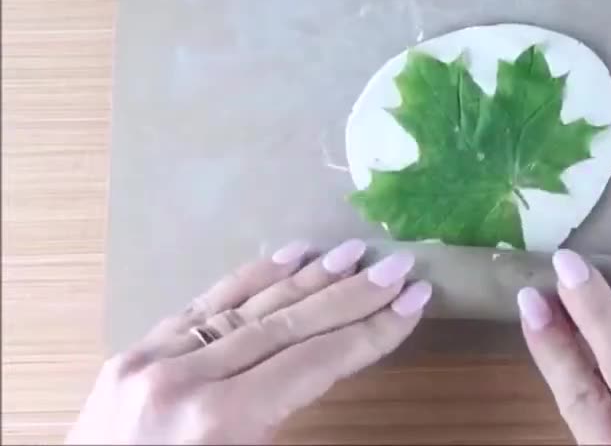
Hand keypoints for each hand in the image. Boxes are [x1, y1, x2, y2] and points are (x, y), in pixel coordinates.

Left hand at [68, 239, 430, 443]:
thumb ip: (286, 421)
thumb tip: (333, 365)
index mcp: (221, 421)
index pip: (315, 362)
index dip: (369, 333)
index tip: (414, 304)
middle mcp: (189, 380)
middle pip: (290, 326)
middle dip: (352, 296)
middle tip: (399, 269)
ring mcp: (154, 361)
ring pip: (248, 307)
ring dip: (309, 277)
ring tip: (355, 253)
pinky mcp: (132, 355)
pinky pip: (202, 307)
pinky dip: (249, 279)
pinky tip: (287, 256)